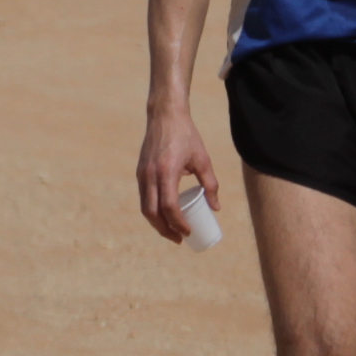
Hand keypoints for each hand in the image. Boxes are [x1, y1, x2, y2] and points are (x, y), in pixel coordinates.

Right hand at [137, 110, 220, 241]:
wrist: (164, 115)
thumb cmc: (186, 136)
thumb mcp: (202, 159)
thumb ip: (210, 184)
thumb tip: (215, 208)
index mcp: (167, 172)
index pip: (169, 206)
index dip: (178, 223)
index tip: (188, 232)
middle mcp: (150, 175)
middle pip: (152, 213)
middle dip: (165, 230)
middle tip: (179, 239)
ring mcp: (142, 174)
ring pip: (145, 207)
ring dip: (156, 223)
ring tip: (171, 232)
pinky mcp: (140, 172)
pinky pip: (143, 198)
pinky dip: (152, 211)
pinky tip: (163, 216)